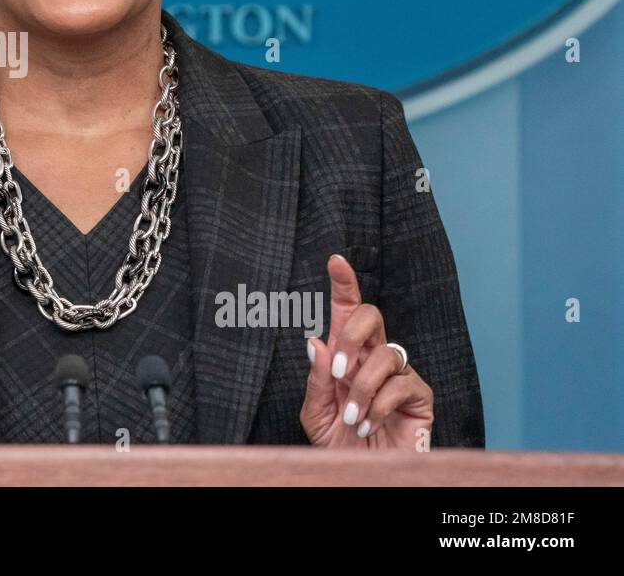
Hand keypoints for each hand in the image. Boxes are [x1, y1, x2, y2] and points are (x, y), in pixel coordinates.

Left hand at [300, 254, 433, 449]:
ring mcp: (399, 375)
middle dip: (352, 335)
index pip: (346, 311)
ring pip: (384, 354)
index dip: (344, 284)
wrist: (358, 475)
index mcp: (345, 356)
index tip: (335, 260)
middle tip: (338, 371)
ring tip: (352, 418)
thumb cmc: (338, 444)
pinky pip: (400, 384)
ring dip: (362, 387)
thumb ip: (316, 379)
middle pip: (371, 315)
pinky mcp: (419, 396)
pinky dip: (378, 405)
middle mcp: (373, 358)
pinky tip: (368, 424)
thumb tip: (316, 341)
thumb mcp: (316, 413)